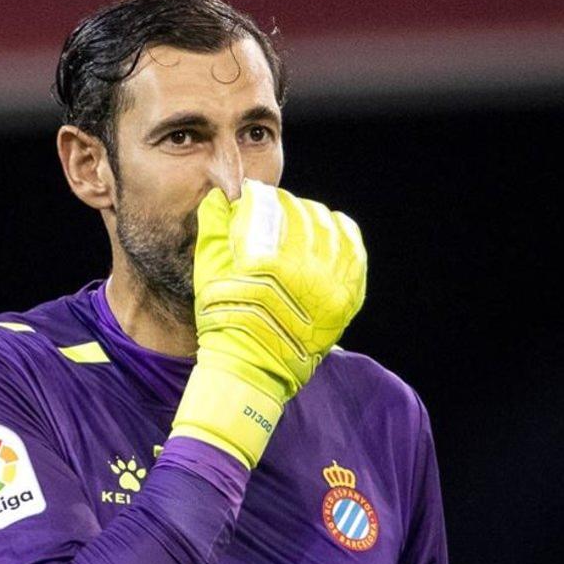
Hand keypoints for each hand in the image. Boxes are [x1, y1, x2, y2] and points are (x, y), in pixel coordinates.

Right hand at [168, 179, 366, 468]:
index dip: (263, 197)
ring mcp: (330, 288)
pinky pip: (355, 255)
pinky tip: (332, 231)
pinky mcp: (346, 301)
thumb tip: (220, 198)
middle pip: (305, 216)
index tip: (256, 196)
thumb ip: (215, 227)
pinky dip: (344, 237)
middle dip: (290, 205)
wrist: (250, 367)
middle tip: (278, 205)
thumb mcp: (208, 271)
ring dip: (317, 216)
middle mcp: (305, 273)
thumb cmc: (224, 320)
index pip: (273, 208)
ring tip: (305, 216)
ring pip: (333, 230)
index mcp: (268, 263)